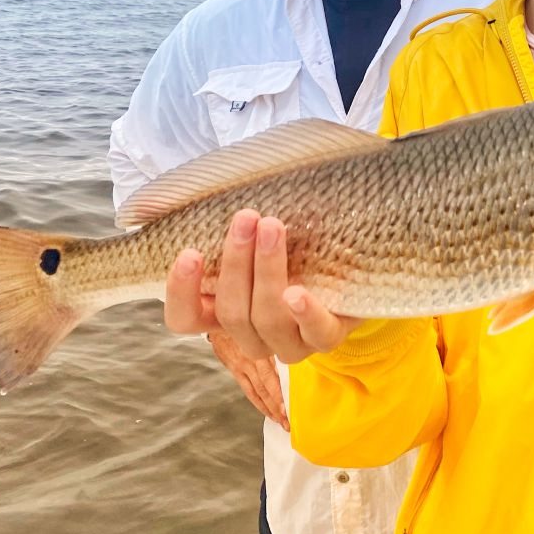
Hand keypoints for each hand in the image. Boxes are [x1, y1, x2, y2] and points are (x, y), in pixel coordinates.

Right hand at [164, 208, 360, 363]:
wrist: (351, 273)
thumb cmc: (294, 251)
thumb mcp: (258, 242)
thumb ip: (237, 233)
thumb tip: (210, 190)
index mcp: (226, 315)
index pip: (186, 319)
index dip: (182, 292)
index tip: (190, 252)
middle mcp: (253, 336)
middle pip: (231, 312)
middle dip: (236, 262)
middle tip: (245, 218)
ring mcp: (290, 342)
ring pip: (267, 318)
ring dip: (267, 270)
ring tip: (273, 227)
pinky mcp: (327, 338)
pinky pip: (314, 332)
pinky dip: (304, 312)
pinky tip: (297, 293)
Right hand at [208, 328, 289, 428]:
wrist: (217, 318)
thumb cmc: (247, 319)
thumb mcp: (261, 324)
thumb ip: (276, 338)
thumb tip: (298, 348)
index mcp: (260, 347)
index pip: (271, 375)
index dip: (280, 393)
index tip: (291, 406)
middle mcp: (250, 359)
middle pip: (266, 386)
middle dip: (278, 405)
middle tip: (289, 420)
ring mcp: (242, 367)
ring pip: (258, 391)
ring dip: (270, 408)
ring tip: (280, 421)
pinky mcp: (235, 371)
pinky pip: (248, 390)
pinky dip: (258, 403)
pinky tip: (267, 411)